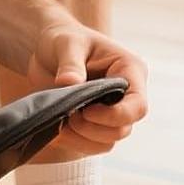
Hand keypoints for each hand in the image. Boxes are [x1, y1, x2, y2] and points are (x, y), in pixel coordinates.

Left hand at [27, 20, 147, 155]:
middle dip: (92, 128)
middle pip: (123, 128)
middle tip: (68, 114)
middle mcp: (125, 95)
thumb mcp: (66, 43)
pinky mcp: (94, 124)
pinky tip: (57, 130)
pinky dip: (74, 142)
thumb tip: (69, 83)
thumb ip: (70, 63)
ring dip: (82, 138)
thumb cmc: (63, 39)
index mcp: (129, 71)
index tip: (85, 111)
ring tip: (60, 122)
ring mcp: (111, 111)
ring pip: (107, 141)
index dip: (115, 116)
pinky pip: (92, 145)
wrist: (46, 49)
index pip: (137, 105)